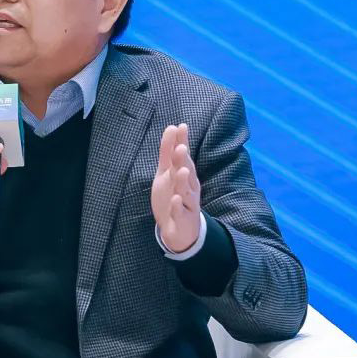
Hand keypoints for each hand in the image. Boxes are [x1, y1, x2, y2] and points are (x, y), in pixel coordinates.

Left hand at [151, 122, 201, 252]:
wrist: (180, 230)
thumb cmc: (174, 196)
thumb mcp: (167, 172)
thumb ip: (168, 151)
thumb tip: (172, 127)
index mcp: (185, 175)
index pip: (184, 156)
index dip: (182, 142)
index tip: (181, 126)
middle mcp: (188, 187)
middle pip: (186, 172)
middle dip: (183, 160)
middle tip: (181, 147)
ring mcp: (186, 203)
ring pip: (185, 191)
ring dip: (183, 181)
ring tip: (180, 170)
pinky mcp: (182, 218)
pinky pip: (180, 212)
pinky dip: (177, 206)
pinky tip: (175, 199)